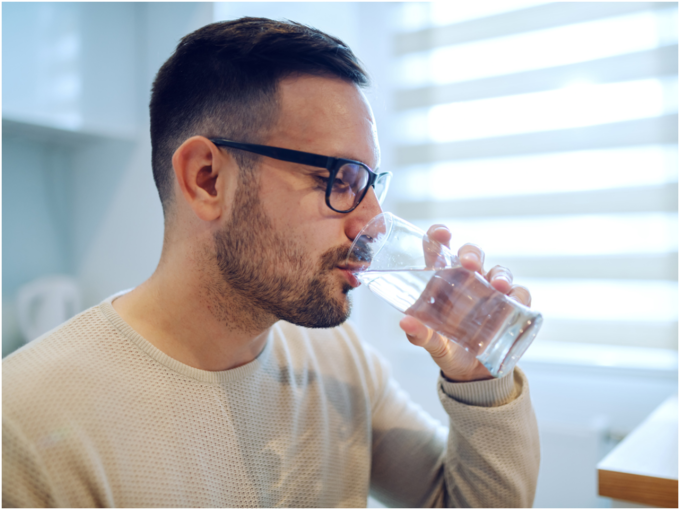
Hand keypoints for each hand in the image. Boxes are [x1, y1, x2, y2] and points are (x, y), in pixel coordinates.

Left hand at [398, 224, 531, 381]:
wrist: (469, 373)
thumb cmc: (445, 347)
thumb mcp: (431, 343)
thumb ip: (418, 334)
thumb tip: (405, 322)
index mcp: (442, 281)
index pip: (440, 250)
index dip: (439, 236)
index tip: (441, 234)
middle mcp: (468, 280)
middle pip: (472, 254)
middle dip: (472, 253)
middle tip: (469, 264)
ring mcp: (491, 292)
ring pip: (499, 271)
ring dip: (500, 274)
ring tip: (499, 285)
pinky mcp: (510, 308)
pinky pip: (521, 295)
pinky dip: (520, 295)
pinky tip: (515, 301)